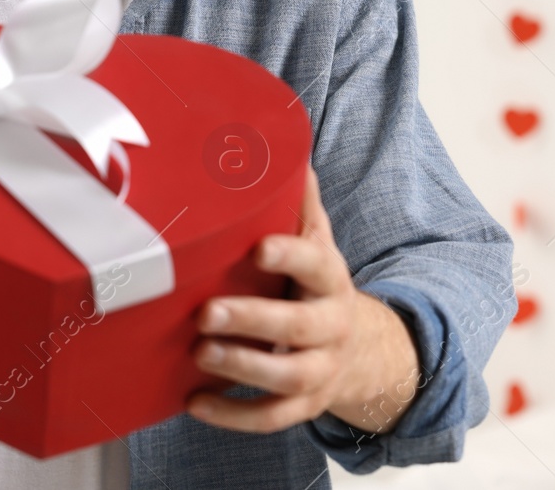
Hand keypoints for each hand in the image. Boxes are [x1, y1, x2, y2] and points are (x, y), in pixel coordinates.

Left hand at [186, 168, 417, 434]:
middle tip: (207, 313)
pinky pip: (271, 418)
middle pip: (299, 325)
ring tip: (199, 355)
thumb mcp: (316, 240)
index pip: (314, 262)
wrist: (360, 350)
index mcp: (330, 277)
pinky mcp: (303, 405)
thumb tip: (276, 136)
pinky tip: (194, 404)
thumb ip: (297, 200)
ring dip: (241, 368)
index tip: (258, 247)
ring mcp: (319, 369)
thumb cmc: (316, 284)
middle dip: (253, 320)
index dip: (289, 256)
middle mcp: (330, 325)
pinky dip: (233, 415)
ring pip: (286, 376)